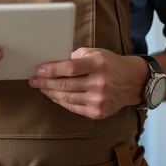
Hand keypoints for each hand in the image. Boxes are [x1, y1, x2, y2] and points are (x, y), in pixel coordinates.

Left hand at [28, 48, 146, 118]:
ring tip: (41, 88)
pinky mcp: (98, 112)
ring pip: (67, 98)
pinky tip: (54, 96)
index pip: (69, 68)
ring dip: (51, 93)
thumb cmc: (111, 64)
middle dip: (46, 83)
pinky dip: (62, 101)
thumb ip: (76, 57)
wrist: (132, 81)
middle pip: (65, 85)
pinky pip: (74, 107)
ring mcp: (99, 100)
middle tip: (33, 80)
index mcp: (97, 64)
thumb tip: (56, 64)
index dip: (51, 70)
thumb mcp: (95, 52)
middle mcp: (99, 83)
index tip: (39, 70)